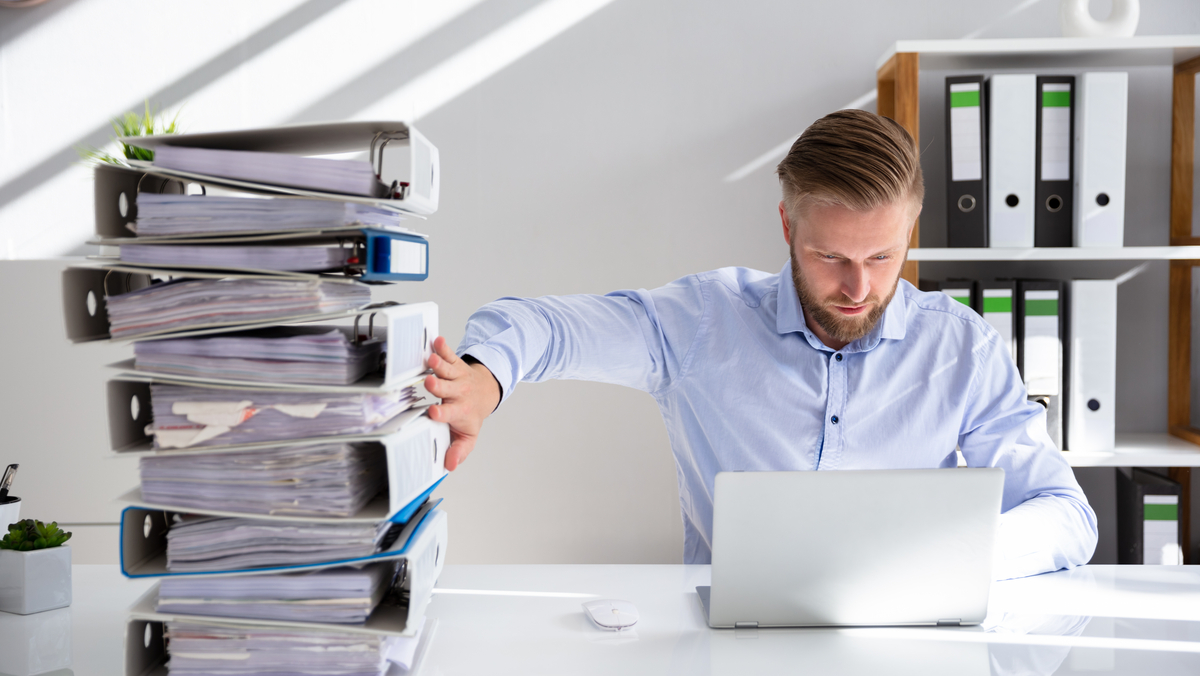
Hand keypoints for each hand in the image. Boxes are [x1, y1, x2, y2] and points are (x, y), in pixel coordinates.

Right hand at [424, 337, 500, 470]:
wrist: (486, 392)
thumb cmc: (472, 413)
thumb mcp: (468, 435)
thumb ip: (459, 449)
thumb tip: (450, 465)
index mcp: (459, 411)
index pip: (450, 413)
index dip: (442, 413)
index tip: (434, 412)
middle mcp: (458, 392)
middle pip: (447, 389)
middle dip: (439, 386)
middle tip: (430, 383)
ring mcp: (457, 377)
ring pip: (447, 370)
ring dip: (439, 365)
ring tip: (432, 360)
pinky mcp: (455, 364)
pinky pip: (450, 355)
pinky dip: (443, 347)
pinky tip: (437, 340)